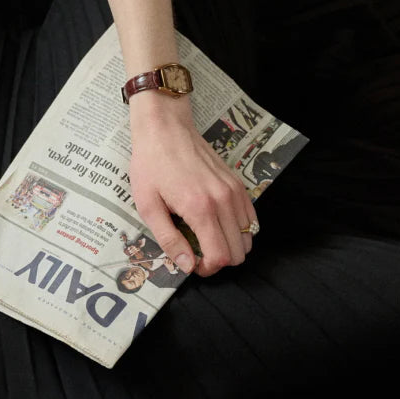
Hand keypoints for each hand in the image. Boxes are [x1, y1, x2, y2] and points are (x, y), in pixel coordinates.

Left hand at [128, 92, 257, 277]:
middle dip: (220, 260)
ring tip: (208, 238)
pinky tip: (218, 223)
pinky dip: (240, 228)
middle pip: (239, 251)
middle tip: (198, 253)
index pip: (220, 256)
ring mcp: (234, 190)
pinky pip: (251, 217)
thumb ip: (169, 239)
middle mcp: (223, 200)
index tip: (193, 264)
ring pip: (249, 235)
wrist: (165, 129)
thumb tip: (187, 266)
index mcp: (200, 208)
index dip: (208, 269)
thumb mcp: (148, 206)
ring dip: (231, 244)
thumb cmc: (151, 165)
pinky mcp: (237, 182)